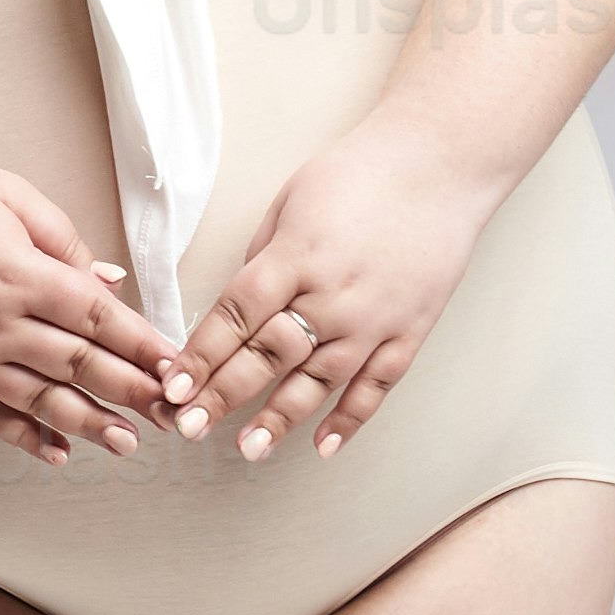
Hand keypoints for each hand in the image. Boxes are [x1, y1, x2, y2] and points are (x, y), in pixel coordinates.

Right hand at [0, 152, 180, 468]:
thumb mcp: (8, 195)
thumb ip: (65, 241)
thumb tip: (110, 284)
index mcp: (19, 274)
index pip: (98, 318)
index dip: (142, 345)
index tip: (176, 365)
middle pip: (77, 366)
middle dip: (131, 392)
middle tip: (172, 414)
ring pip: (38, 400)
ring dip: (88, 424)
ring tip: (127, 443)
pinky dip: (22, 436)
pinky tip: (56, 452)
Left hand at [167, 123, 501, 463]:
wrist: (442, 165)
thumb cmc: (362, 174)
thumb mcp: (291, 202)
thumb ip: (264, 260)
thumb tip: (239, 309)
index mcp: (296, 257)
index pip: (236, 316)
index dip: (201, 355)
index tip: (172, 385)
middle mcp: (334, 295)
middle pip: (269, 356)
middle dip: (224, 396)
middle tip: (189, 427)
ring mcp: (375, 319)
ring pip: (319, 382)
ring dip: (279, 419)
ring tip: (248, 450)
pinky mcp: (410, 331)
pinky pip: (377, 386)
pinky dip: (350, 419)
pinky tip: (323, 445)